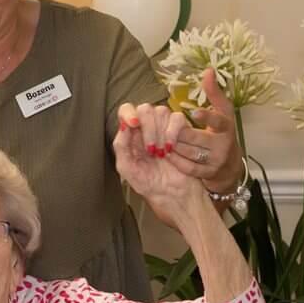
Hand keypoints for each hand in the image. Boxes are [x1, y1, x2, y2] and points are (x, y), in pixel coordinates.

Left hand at [113, 105, 204, 227]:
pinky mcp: (182, 130)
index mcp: (132, 133)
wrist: (171, 194)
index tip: (133, 124)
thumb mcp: (127, 168)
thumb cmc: (148, 183)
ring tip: (161, 153)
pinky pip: (178, 118)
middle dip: (147, 128)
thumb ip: (121, 146)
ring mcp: (165, 127)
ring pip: (161, 111)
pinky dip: (173, 132)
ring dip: (160, 133)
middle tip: (150, 150)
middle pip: (145, 108)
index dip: (129, 113)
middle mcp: (148, 127)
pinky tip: (171, 149)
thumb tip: (123, 125)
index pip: (127, 110)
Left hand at [119, 69, 242, 191]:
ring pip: (190, 152)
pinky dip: (176, 160)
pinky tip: (167, 155)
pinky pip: (188, 167)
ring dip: (173, 146)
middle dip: (178, 134)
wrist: (229, 167)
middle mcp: (224, 143)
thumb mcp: (222, 112)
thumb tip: (208, 70)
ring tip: (160, 141)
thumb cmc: (221, 132)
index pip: (218, 120)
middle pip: (196, 137)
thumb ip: (214, 93)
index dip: (207, 116)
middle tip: (163, 130)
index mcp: (227, 125)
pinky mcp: (208, 173)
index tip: (194, 112)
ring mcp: (216, 160)